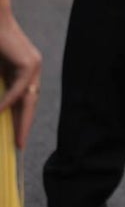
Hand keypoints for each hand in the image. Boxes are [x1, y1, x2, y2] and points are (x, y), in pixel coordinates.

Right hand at [0, 0, 42, 148]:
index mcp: (22, 69)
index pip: (24, 99)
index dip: (20, 118)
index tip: (15, 137)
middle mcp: (31, 67)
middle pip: (30, 102)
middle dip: (24, 124)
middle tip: (19, 145)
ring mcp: (33, 64)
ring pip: (28, 98)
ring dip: (21, 119)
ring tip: (15, 139)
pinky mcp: (28, 61)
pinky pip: (19, 88)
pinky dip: (9, 101)